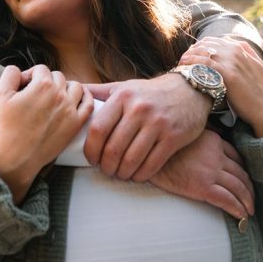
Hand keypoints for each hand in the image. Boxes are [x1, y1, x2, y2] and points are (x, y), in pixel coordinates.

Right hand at [0, 65, 93, 202]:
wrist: (15, 159)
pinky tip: (77, 98)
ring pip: (75, 86)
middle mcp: (60, 95)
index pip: (40, 69)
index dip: (30, 76)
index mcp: (42, 85)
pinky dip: (85, 97)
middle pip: (57, 76)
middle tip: (35, 94)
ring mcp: (70, 110)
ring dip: (65, 87)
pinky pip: (88, 104)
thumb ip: (10, 75)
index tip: (23, 87)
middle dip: (46, 81)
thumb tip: (20, 71)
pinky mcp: (75, 125)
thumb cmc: (5, 129)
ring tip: (55, 95)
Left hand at [84, 73, 209, 180]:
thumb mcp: (124, 87)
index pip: (98, 129)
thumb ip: (98, 91)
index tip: (91, 159)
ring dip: (122, 173)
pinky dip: (141, 175)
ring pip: (131, 160)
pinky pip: (152, 164)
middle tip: (106, 170)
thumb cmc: (150, 92)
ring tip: (120, 174)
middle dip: (106, 166)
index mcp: (123, 97)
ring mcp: (157, 124)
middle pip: (113, 149)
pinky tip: (137, 175)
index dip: (91, 150)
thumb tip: (72, 89)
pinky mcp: (173, 137)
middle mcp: (139, 109)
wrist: (190, 90)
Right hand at [149, 129, 254, 219]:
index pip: (236, 156)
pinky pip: (227, 199)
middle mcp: (216, 154)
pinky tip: (241, 217)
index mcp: (212, 140)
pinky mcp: (203, 186)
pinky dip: (238, 209)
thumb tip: (200, 144)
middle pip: (241, 173)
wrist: (146, 155)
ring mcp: (211, 170)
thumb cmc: (159, 147)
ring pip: (238, 187)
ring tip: (249, 212)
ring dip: (247, 201)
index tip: (244, 181)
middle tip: (251, 200)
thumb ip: (196, 139)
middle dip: (249, 188)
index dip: (243, 170)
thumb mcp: (182, 135)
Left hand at [180, 37, 262, 136]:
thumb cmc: (260, 91)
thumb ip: (246, 51)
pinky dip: (192, 64)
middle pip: (205, 44)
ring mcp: (232, 61)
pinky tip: (184, 70)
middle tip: (183, 60)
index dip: (198, 47)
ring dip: (188, 57)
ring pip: (202, 52)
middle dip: (191, 51)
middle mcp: (235, 51)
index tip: (190, 55)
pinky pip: (204, 64)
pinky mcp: (228, 74)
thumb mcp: (257, 65)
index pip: (212, 41)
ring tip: (180, 65)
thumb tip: (232, 41)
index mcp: (240, 48)